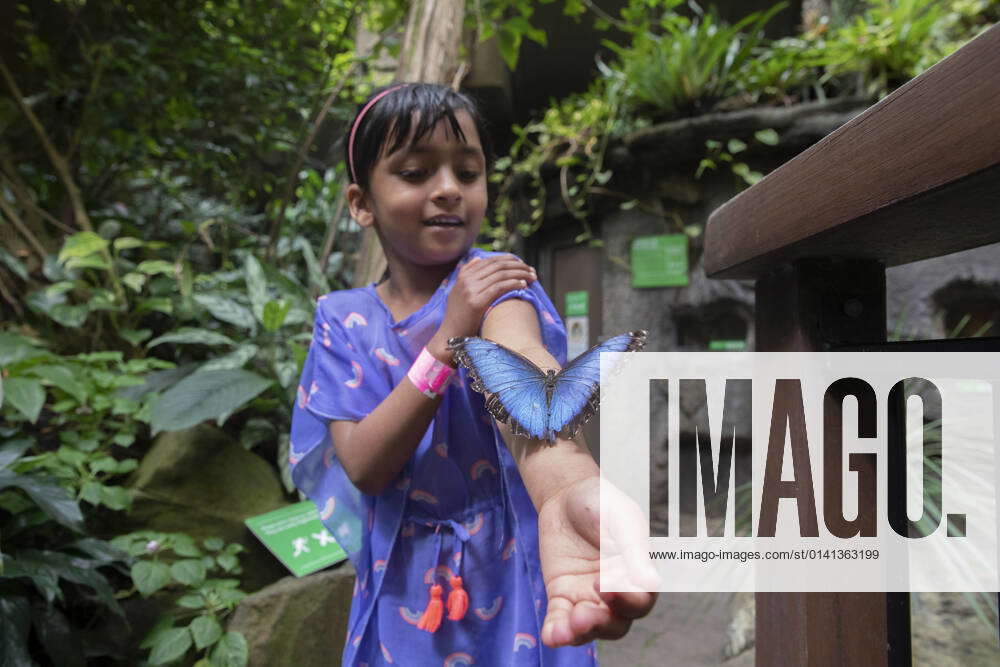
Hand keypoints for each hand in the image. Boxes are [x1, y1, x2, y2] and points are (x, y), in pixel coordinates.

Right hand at [427, 254, 535, 363]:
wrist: (450, 336)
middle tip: (532, 271)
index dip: (509, 260)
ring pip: (501, 275)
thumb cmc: (459, 318)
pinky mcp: (476, 302)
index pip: (491, 261)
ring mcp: (470, 290)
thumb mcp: (459, 292)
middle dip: (518, 266)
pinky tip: (523, 285)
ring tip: (533, 278)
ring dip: (520, 274)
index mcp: (464, 276)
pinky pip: (499, 287)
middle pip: (498, 266)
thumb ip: (467, 275)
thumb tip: (478, 258)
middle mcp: (466, 280)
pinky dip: (513, 284)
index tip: (523, 264)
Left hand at [536, 476, 659, 646]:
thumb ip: (634, 550)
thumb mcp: (621, 520)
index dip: (626, 600)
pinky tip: (551, 635)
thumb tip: (650, 583)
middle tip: (583, 613)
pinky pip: (561, 620)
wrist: (567, 495)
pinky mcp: (563, 596)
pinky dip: (557, 631)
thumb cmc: (603, 504)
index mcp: (637, 575)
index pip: (640, 601)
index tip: (605, 584)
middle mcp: (616, 593)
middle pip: (616, 624)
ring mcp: (588, 597)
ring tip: (566, 629)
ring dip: (579, 633)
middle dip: (601, 624)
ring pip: (589, 628)